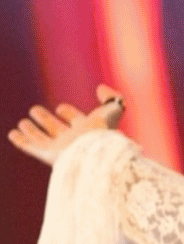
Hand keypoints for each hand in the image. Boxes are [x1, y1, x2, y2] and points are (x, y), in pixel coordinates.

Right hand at [8, 84, 125, 165]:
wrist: (94, 153)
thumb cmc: (105, 132)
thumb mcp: (112, 110)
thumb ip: (111, 97)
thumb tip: (101, 88)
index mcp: (89, 130)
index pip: (76, 121)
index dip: (68, 114)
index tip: (61, 108)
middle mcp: (73, 140)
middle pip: (57, 129)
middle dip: (46, 120)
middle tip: (35, 110)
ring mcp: (61, 148)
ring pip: (42, 139)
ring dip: (32, 131)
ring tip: (22, 122)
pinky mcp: (49, 155)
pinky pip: (31, 147)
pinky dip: (21, 141)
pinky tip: (12, 134)